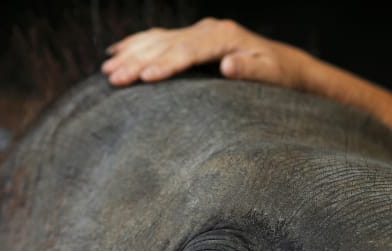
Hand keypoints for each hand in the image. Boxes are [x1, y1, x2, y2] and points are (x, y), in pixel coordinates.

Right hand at [101, 18, 310, 88]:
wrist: (284, 64)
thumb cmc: (279, 75)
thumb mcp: (271, 75)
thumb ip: (250, 70)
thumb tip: (228, 65)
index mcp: (223, 36)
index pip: (188, 51)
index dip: (166, 64)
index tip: (146, 77)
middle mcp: (207, 30)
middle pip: (166, 44)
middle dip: (138, 61)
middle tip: (114, 79)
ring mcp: (198, 32)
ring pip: (157, 39)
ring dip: (130, 53)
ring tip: (107, 70)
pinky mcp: (193, 38)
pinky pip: (159, 38)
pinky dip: (136, 43)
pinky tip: (117, 51)